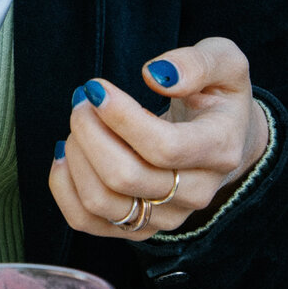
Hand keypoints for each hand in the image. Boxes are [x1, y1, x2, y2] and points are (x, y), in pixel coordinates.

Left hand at [48, 37, 270, 240]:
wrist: (224, 139)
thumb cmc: (215, 95)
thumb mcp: (224, 62)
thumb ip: (197, 63)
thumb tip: (156, 76)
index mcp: (220, 150)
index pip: (164, 147)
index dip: (121, 117)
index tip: (96, 88)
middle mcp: (196, 192)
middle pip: (125, 177)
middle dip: (89, 132)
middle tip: (82, 100)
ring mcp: (167, 216)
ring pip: (100, 201)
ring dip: (75, 156)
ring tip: (79, 123)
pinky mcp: (138, 226)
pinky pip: (84, 219)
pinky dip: (62, 185)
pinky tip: (65, 153)